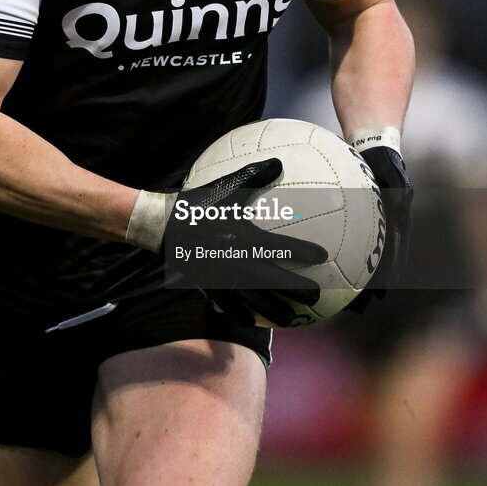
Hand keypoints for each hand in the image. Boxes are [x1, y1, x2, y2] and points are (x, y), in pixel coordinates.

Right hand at [127, 158, 327, 326]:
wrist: (164, 225)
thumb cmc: (198, 203)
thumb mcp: (225, 186)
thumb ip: (253, 175)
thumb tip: (278, 162)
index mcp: (243, 237)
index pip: (280, 246)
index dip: (302, 252)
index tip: (323, 257)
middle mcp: (236, 260)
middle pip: (273, 280)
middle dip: (296, 290)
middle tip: (316, 298)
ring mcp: (222, 277)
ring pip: (253, 299)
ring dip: (273, 310)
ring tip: (291, 319)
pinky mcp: (207, 286)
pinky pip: (227, 306)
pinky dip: (240, 315)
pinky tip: (252, 324)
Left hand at [347, 142, 412, 312]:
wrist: (375, 148)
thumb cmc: (385, 160)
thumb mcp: (395, 173)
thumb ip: (398, 190)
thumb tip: (400, 206)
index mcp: (397, 224)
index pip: (395, 254)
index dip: (388, 275)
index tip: (381, 293)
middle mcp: (385, 230)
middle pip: (377, 264)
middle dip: (368, 287)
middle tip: (357, 307)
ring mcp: (370, 227)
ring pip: (359, 256)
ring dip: (351, 278)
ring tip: (334, 297)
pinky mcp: (355, 222)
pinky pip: (344, 241)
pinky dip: (334, 254)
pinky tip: (312, 263)